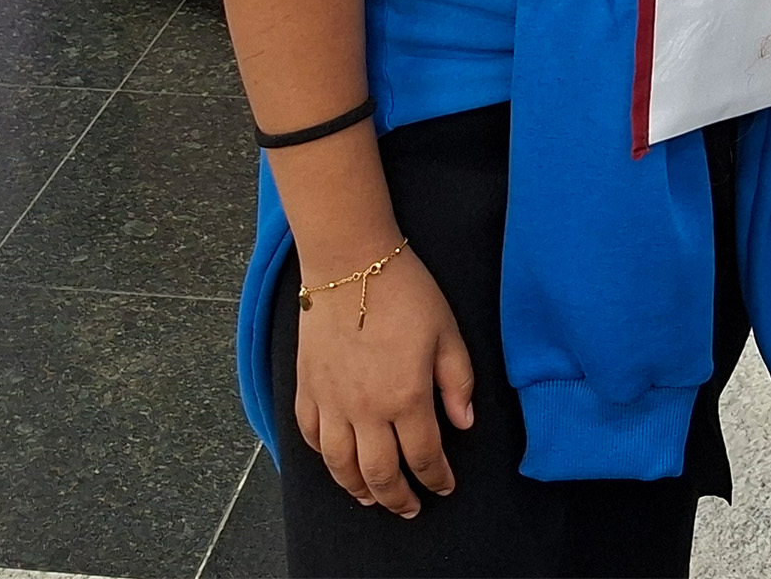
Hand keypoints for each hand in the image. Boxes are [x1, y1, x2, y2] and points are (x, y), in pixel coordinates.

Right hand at [292, 245, 475, 518]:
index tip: (445, 486)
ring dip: (357, 489)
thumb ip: (458, 382)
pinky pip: (310, 436)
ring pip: (340, 465)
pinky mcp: (306, 387)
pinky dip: (324, 457)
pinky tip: (337, 461)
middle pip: (379, 473)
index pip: (424, 456)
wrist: (349, 261)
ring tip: (372, 498)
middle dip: (398, 498)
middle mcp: (365, 409)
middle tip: (411, 508)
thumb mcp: (447, 332)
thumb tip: (464, 424)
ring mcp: (331, 401)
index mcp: (405, 397)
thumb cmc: (405, 291)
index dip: (437, 478)